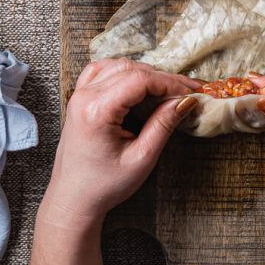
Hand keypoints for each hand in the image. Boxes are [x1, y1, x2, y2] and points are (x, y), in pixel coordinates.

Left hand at [39, 58, 199, 232]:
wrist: (74, 199)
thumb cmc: (104, 185)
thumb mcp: (141, 158)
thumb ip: (163, 125)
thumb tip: (185, 101)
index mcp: (97, 111)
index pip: (140, 80)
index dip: (170, 82)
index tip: (191, 92)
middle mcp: (84, 97)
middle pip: (131, 69)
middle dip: (162, 78)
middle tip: (186, 92)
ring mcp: (79, 95)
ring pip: (118, 66)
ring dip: (145, 74)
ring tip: (166, 91)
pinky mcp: (80, 98)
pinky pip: (102, 70)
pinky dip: (124, 72)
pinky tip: (138, 85)